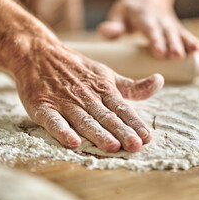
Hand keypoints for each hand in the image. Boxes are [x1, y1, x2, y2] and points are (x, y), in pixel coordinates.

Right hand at [13, 38, 163, 152]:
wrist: (39, 53)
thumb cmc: (77, 68)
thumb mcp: (107, 74)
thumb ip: (132, 86)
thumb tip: (159, 82)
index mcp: (103, 89)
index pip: (122, 109)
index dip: (135, 123)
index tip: (147, 137)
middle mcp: (86, 96)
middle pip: (106, 116)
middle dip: (122, 131)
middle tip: (135, 146)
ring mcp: (64, 101)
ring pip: (84, 119)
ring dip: (98, 133)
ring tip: (112, 147)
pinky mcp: (43, 106)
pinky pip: (53, 120)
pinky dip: (62, 130)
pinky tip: (72, 142)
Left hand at [98, 0, 198, 58]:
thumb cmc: (131, 9)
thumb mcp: (119, 13)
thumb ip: (113, 25)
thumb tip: (105, 32)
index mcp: (144, 16)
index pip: (149, 29)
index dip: (155, 40)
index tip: (159, 52)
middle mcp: (160, 20)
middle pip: (168, 33)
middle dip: (173, 44)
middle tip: (177, 56)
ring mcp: (171, 24)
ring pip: (182, 34)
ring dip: (190, 44)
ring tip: (198, 54)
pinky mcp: (178, 29)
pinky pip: (190, 36)